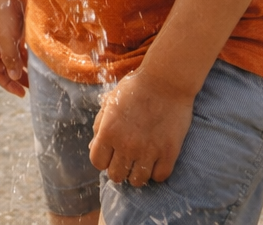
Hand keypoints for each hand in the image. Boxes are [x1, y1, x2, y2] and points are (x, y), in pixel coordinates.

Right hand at [0, 0, 29, 97]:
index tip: (22, 94)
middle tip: (32, 89)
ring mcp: (6, 34)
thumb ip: (10, 58)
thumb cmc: (4, 11)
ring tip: (37, 77)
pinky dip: (28, 54)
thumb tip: (13, 77)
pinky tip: (38, 59)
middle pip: (6, 66)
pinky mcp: (16, 26)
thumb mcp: (7, 38)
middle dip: (17, 78)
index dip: (7, 84)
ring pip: (15, 56)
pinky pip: (21, 46)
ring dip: (24, 67)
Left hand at [90, 69, 194, 187]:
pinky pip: (159, 177)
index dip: (102, 159)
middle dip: (118, 169)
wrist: (165, 81)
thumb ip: (100, 125)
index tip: (110, 154)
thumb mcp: (110, 102)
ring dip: (137, 173)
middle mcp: (126, 145)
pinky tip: (155, 161)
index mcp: (108, 132)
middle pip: (116, 176)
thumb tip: (94, 146)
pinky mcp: (168, 153)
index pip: (97, 162)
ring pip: (137, 181)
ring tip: (140, 162)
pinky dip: (156, 172)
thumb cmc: (135, 88)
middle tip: (126, 159)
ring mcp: (148, 151)